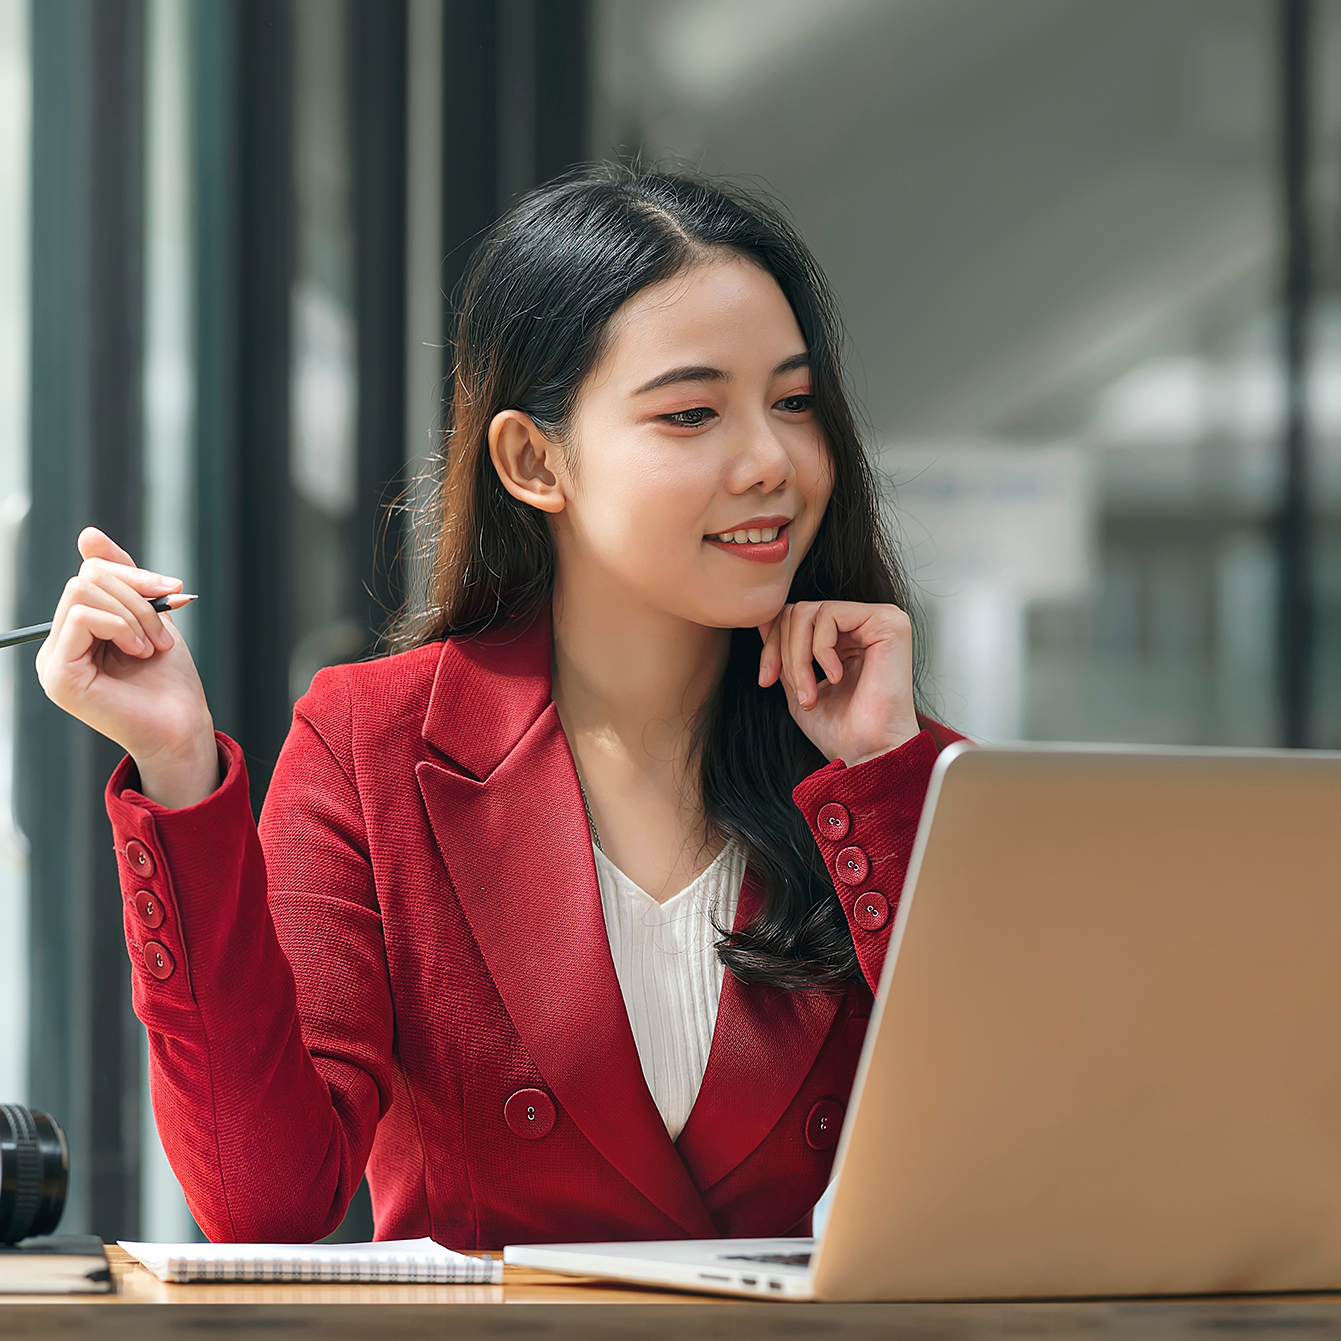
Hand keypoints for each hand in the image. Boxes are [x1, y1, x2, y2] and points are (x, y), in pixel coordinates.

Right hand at [36, 527, 218, 807]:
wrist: (182, 726)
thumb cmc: (169, 680)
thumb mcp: (150, 616)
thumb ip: (123, 578)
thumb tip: (87, 534)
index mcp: (77, 631)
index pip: (91, 573)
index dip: (135, 574)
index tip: (174, 590)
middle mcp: (59, 644)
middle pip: (85, 577)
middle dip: (136, 594)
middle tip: (163, 631)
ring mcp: (53, 660)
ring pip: (82, 591)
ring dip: (133, 613)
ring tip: (153, 645)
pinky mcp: (57, 674)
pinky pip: (81, 616)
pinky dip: (120, 626)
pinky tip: (139, 652)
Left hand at [757, 601, 919, 765]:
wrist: (868, 752)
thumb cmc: (840, 730)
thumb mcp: (798, 684)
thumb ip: (785, 651)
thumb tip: (763, 621)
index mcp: (848, 636)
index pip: (795, 618)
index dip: (772, 645)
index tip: (765, 680)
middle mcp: (864, 624)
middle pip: (798, 611)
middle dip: (784, 653)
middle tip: (797, 692)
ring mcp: (879, 619)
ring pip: (809, 612)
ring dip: (798, 657)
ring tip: (810, 693)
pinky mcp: (888, 621)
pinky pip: (830, 615)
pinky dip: (820, 649)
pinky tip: (835, 678)